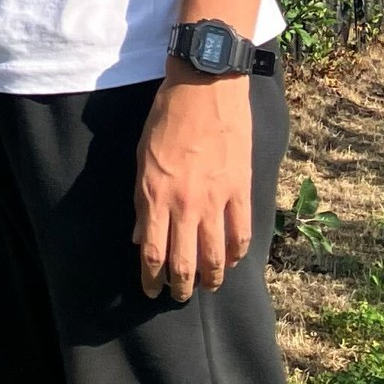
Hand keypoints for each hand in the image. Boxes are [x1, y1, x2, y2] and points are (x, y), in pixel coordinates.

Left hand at [133, 72, 252, 302]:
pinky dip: (238, 252)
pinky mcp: (241, 189)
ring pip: (216, 255)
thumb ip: (143, 201)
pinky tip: (233, 259)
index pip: (153, 253)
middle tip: (179, 296)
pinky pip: (242, 232)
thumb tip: (141, 236)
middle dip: (181, 287)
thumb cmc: (167, 118)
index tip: (151, 290)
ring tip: (209, 286)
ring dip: (212, 278)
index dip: (152, 279)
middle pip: (184, 262)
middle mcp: (186, 204)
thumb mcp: (142, 158)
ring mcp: (217, 199)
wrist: (205, 87)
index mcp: (156, 195)